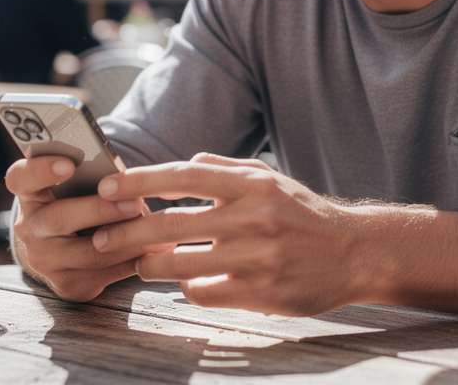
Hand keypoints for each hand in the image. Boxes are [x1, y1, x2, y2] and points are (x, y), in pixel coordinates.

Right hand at [4, 155, 149, 301]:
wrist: (66, 249)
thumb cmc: (81, 203)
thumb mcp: (78, 185)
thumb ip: (94, 174)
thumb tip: (127, 176)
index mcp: (31, 194)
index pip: (21, 178)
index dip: (41, 169)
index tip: (68, 164)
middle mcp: (30, 228)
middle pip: (59, 218)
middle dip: (101, 210)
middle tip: (135, 202)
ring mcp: (45, 260)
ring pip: (88, 253)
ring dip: (126, 240)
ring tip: (155, 229)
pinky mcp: (66, 285)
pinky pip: (104, 274)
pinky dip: (133, 260)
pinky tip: (155, 250)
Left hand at [91, 153, 366, 315]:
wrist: (356, 252)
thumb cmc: (305, 214)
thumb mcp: (271, 179)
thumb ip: (226, 169)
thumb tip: (183, 163)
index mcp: (251, 184)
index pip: (180, 177)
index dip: (137, 183)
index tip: (105, 189)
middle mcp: (251, 217)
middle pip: (168, 224)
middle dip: (125, 232)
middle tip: (101, 237)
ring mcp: (254, 258)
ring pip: (177, 264)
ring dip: (148, 265)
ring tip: (139, 264)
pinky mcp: (259, 293)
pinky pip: (202, 292)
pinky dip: (187, 287)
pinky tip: (186, 282)